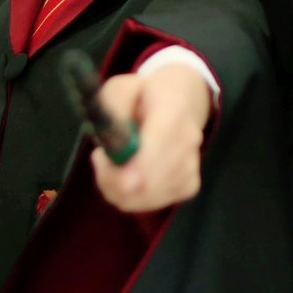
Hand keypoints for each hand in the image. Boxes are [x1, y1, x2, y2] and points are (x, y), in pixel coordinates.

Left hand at [91, 63, 211, 212]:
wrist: (180, 101)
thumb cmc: (142, 96)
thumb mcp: (119, 89)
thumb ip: (111, 108)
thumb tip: (110, 141)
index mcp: (173, 110)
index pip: (158, 144)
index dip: (130, 165)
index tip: (101, 158)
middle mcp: (189, 140)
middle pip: (148, 181)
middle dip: (111, 177)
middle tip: (100, 158)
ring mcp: (192, 165)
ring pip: (144, 197)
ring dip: (118, 187)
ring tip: (115, 162)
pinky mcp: (190, 185)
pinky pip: (150, 203)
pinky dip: (132, 196)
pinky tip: (132, 175)